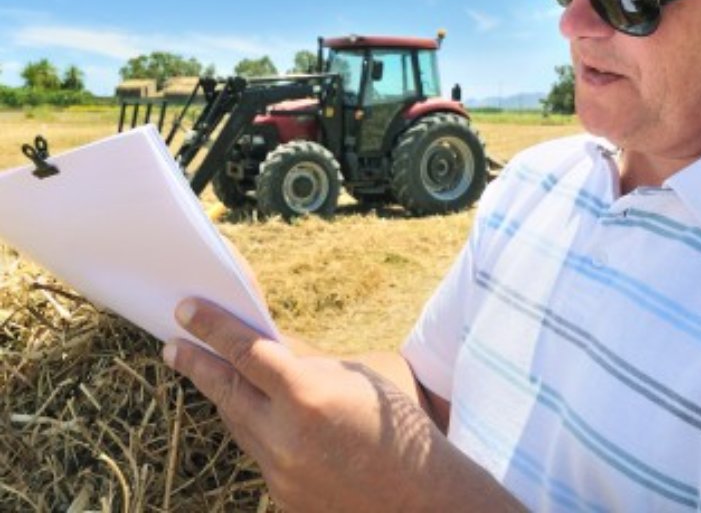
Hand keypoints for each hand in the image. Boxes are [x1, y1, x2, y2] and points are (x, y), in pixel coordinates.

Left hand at [163, 298, 450, 511]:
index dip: (212, 327)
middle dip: (197, 365)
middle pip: (226, 390)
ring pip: (238, 425)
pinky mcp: (282, 495)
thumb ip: (305, 364)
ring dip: (226, 398)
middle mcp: (283, 434)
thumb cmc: (396, 425)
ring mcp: (279, 470)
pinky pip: (260, 455)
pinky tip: (264, 420)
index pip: (244, 351)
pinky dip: (258, 432)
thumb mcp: (355, 376)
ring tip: (213, 377)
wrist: (420, 495)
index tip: (186, 311)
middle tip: (174, 347)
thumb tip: (267, 347)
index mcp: (305, 393)